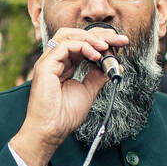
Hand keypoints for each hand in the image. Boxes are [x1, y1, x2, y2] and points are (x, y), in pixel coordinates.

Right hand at [10, 26, 129, 165]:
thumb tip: (112, 66)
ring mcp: (48, 62)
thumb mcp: (87, 92)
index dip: (101, 40)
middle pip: (75, 34)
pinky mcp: (45, 66)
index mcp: (63, 66)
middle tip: (120, 39)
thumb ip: (97, 77)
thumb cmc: (64, 116)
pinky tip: (95, 55)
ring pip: (68, 35)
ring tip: (106, 46)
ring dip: (90, 38)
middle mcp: (54, 60)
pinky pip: (65, 45)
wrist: (50, 131)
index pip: (82, 44)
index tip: (121, 44)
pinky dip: (83, 46)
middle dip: (100, 34)